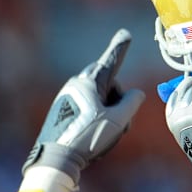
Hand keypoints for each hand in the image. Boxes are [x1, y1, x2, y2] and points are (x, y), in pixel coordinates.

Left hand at [21, 28, 145, 183]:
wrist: (56, 158)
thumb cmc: (89, 136)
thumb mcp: (119, 120)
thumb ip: (132, 102)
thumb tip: (135, 94)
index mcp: (91, 83)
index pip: (111, 60)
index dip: (121, 47)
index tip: (125, 34)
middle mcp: (77, 84)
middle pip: (105, 81)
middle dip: (116, 95)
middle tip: (122, 117)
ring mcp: (67, 96)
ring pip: (96, 94)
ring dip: (107, 109)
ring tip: (106, 132)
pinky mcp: (61, 109)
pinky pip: (85, 104)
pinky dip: (95, 115)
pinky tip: (93, 134)